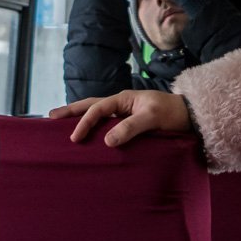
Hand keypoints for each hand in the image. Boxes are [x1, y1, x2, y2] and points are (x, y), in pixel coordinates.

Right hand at [49, 90, 191, 147]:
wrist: (190, 117)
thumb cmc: (172, 114)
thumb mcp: (152, 118)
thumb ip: (131, 128)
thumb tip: (107, 141)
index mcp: (124, 99)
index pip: (97, 109)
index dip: (84, 123)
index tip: (74, 138)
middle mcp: (121, 105)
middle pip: (90, 106)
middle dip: (71, 112)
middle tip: (50, 118)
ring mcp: (124, 114)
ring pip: (97, 115)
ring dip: (80, 118)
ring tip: (62, 126)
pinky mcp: (129, 125)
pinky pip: (107, 125)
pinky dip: (94, 128)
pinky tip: (88, 137)